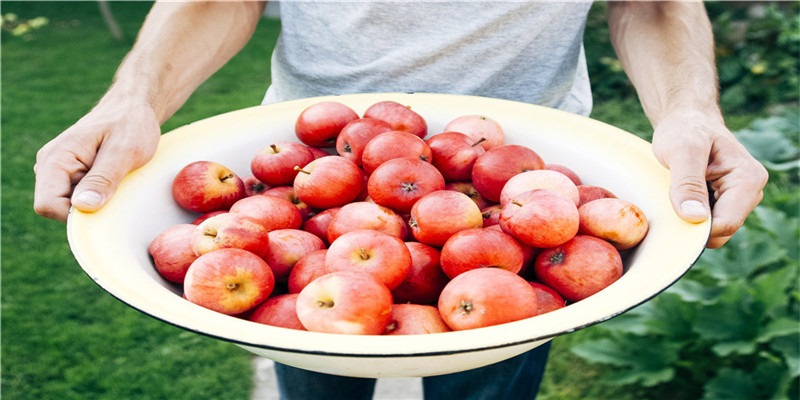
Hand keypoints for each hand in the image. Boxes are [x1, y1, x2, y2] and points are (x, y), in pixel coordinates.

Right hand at [33, 97, 160, 221]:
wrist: (134, 108)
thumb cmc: (131, 124)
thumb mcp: (124, 151)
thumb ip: (103, 178)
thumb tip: (82, 206)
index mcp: (56, 159)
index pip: (48, 205)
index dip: (75, 215)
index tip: (105, 205)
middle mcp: (50, 166)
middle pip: (58, 209)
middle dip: (88, 208)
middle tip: (117, 188)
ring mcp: (60, 172)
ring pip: (71, 206)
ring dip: (96, 202)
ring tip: (117, 180)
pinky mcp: (73, 176)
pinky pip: (80, 199)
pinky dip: (99, 197)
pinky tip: (115, 181)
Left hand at [651, 110, 767, 248]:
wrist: (685, 121)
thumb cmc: (685, 130)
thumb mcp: (682, 151)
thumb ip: (687, 183)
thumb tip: (695, 218)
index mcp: (748, 179)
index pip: (726, 223)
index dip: (697, 229)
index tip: (672, 217)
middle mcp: (751, 192)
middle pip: (721, 231)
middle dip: (694, 226)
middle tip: (669, 200)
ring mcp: (739, 200)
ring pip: (714, 231)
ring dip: (690, 222)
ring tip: (675, 195)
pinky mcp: (725, 204)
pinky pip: (707, 225)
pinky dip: (690, 218)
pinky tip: (679, 199)